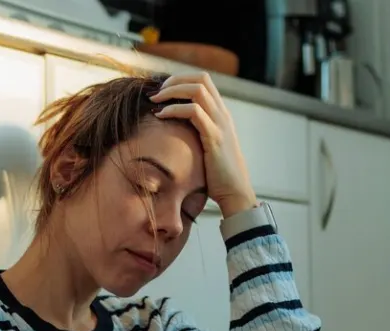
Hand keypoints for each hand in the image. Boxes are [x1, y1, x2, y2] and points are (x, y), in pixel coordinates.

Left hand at [149, 72, 258, 217]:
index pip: (203, 81)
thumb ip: (196, 135)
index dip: (181, 79)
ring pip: (197, 90)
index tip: (162, 91)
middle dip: (175, 80)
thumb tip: (173, 131)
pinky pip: (193, 112)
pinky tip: (160, 115)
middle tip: (156, 92)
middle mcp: (222, 114)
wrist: (234, 193)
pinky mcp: (215, 137)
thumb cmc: (217, 175)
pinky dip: (174, 109)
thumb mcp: (206, 148)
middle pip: (201, 79)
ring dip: (172, 91)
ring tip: (155, 100)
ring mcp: (220, 124)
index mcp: (221, 115)